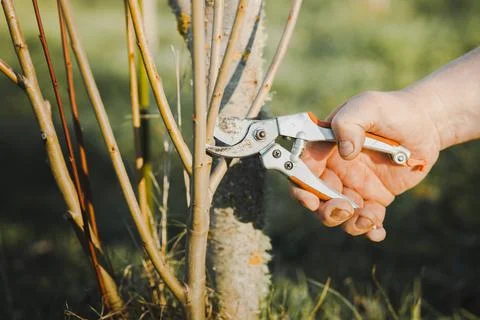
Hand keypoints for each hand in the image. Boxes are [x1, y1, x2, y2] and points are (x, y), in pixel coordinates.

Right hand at [290, 90, 441, 241]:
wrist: (425, 125)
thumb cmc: (391, 110)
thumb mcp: (368, 106)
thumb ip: (350, 122)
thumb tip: (345, 151)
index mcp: (325, 148)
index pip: (302, 170)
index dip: (301, 187)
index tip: (310, 199)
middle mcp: (335, 169)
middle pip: (317, 198)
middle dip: (326, 210)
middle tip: (345, 208)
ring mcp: (354, 186)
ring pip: (339, 214)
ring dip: (348, 223)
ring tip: (369, 219)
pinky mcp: (374, 198)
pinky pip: (366, 219)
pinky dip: (369, 230)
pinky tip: (378, 231)